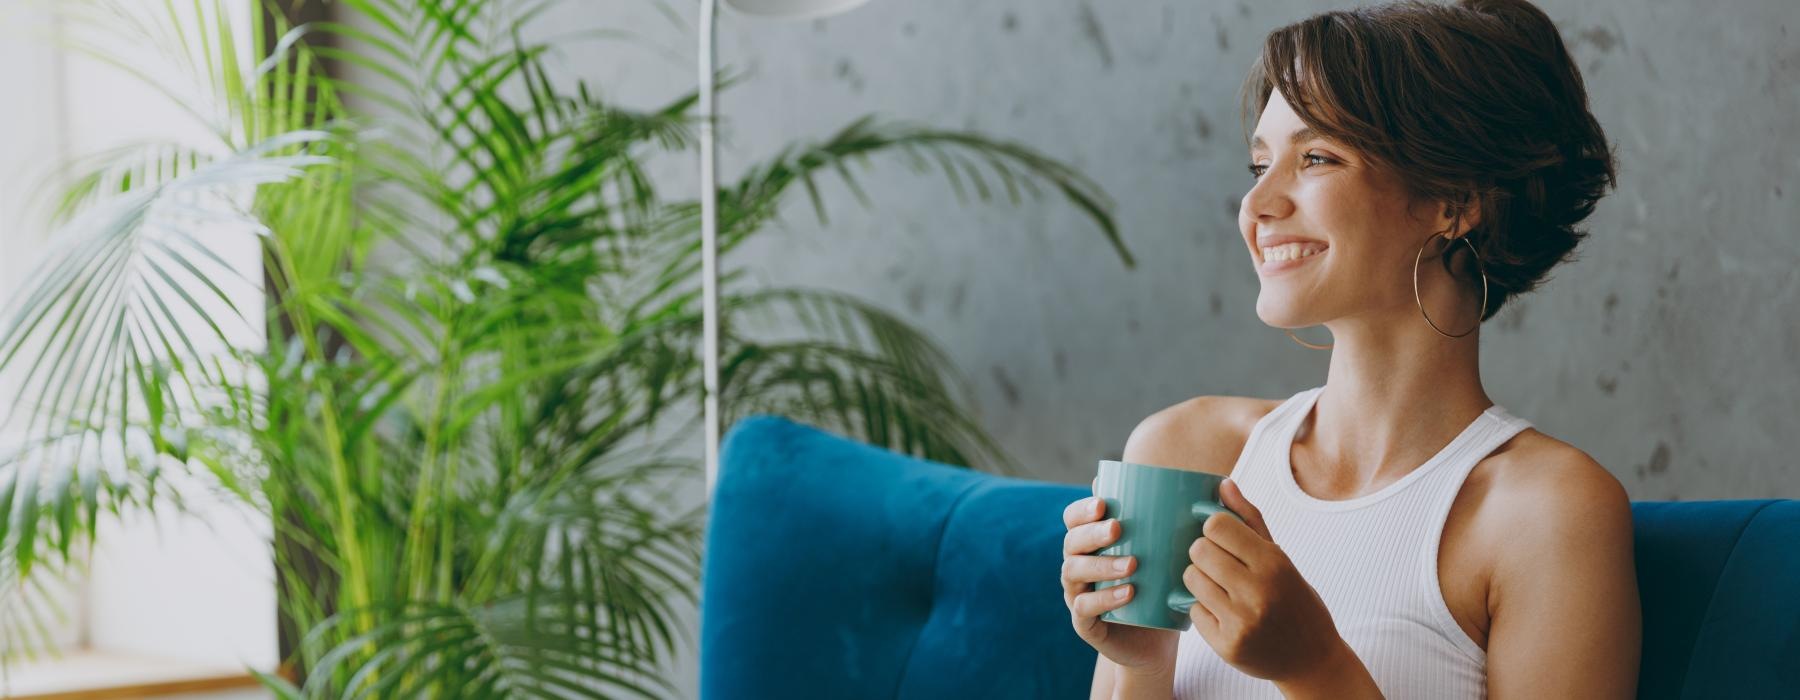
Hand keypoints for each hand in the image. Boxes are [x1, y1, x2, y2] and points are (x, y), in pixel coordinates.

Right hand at [1060, 481, 1177, 673]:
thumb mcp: (1167, 555)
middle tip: (1118, 529)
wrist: (1157, 640)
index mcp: (1091, 542)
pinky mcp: (1085, 623)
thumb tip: (1210, 484)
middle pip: (1071, 541)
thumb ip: (1174, 523)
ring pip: (1074, 572)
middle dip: (1091, 532)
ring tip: (1131, 564)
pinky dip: (1104, 599)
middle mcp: (1078, 564)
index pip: (1073, 518)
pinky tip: (1128, 593)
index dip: (1082, 509)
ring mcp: (1078, 594)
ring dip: (1101, 565)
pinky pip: (1084, 608)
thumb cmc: (1162, 588)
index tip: (1103, 503)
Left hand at [1182, 479, 1349, 683]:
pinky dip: (1204, 609)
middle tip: (1220, 565)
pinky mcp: (1227, 646)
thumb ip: (1249, 519)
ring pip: (1191, 579)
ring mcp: (1241, 622)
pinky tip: (1224, 614)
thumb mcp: (1280, 557)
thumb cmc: (1294, 599)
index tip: (1223, 539)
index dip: (1213, 528)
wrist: (1311, 658)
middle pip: (1198, 550)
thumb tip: (1222, 484)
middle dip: (1203, 553)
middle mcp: (1258, 592)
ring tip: (1222, 589)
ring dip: (1200, 580)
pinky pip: (1193, 611)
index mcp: (1274, 563)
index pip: (1216, 525)